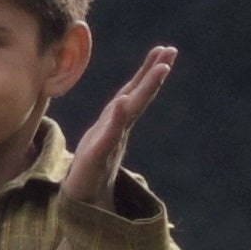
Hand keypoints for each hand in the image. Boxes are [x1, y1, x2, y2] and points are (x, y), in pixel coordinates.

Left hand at [70, 43, 177, 187]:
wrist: (79, 199)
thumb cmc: (91, 168)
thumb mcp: (101, 138)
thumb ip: (114, 122)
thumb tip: (123, 104)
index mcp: (117, 122)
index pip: (134, 92)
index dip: (148, 72)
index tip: (164, 50)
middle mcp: (117, 128)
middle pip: (138, 96)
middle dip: (153, 74)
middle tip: (171, 52)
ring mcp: (110, 141)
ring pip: (130, 111)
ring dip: (145, 90)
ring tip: (160, 68)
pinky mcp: (97, 156)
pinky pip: (108, 134)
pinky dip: (116, 119)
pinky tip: (122, 103)